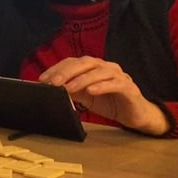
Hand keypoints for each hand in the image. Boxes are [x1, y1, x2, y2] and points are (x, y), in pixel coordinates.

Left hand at [38, 56, 169, 135]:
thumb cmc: (108, 101)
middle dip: (66, 72)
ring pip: (99, 72)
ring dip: (81, 79)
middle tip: (53, 82)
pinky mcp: (129, 87)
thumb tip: (50, 88)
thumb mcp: (84, 96)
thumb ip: (70, 90)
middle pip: (84, 63)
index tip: (42, 79)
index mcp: (92, 66)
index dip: (56, 69)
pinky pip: (115, 84)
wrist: (134, 114)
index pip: (72, 62)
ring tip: (68, 88)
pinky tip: (91, 91)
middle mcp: (105, 67)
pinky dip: (102, 86)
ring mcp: (118, 75)